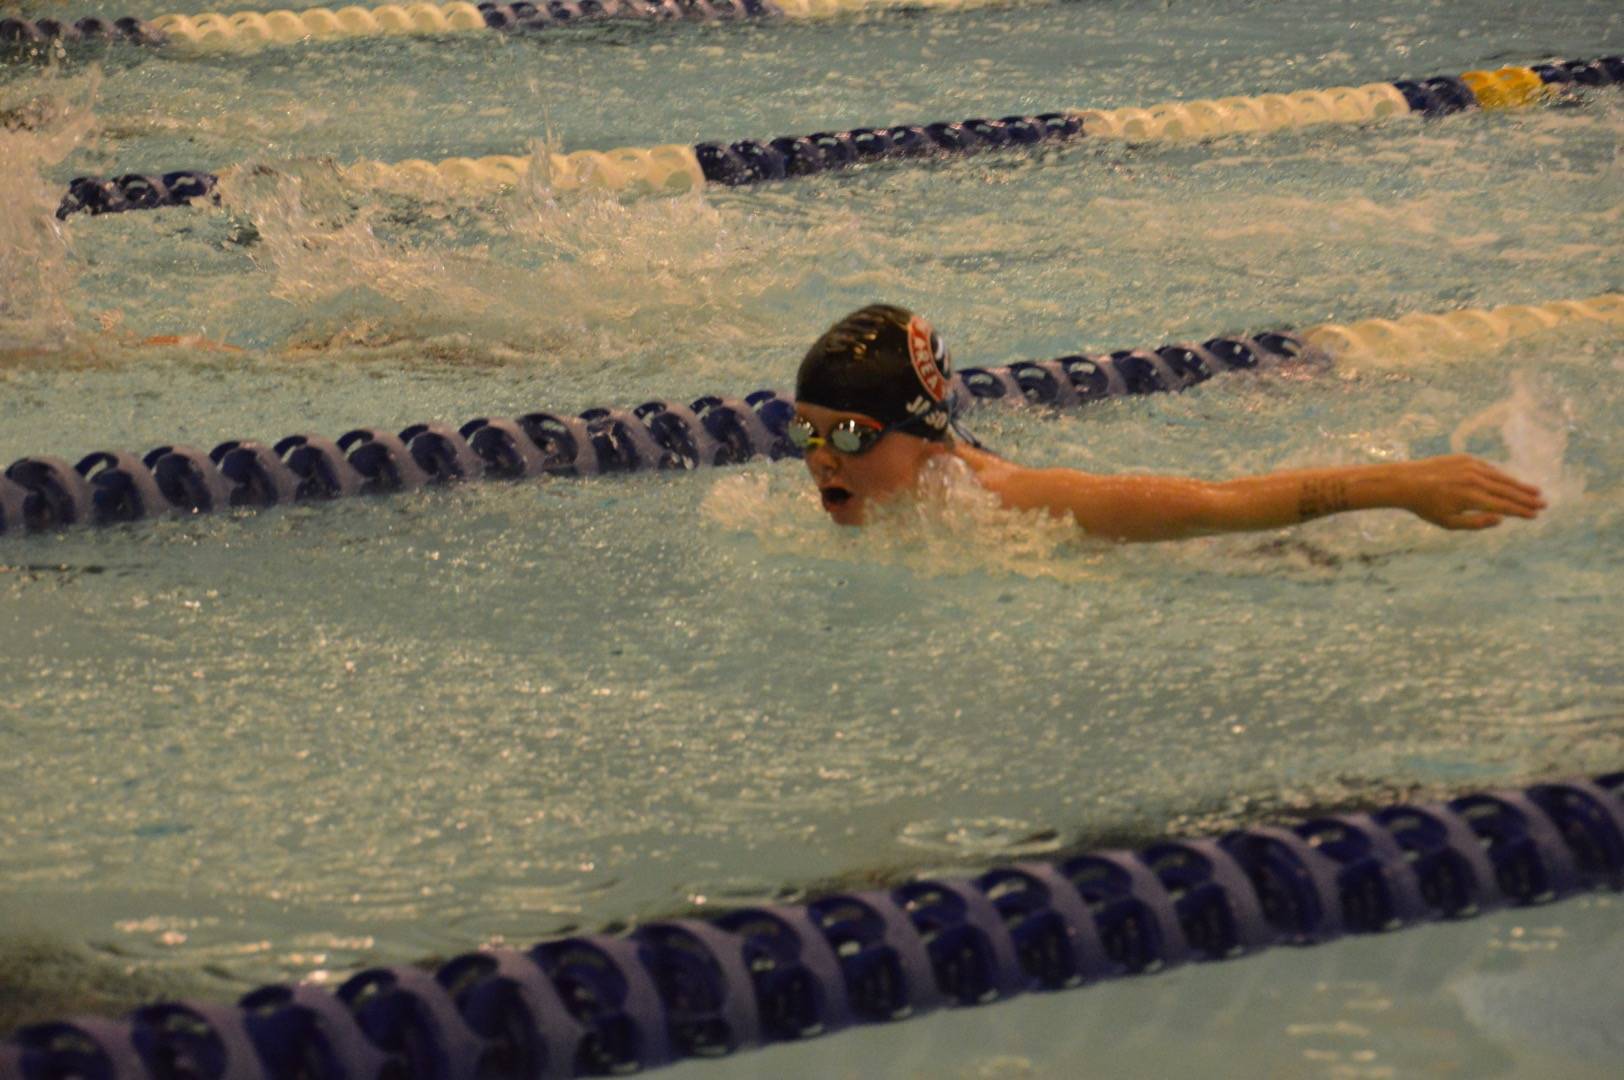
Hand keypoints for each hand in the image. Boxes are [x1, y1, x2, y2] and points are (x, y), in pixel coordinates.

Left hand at [1398, 455, 1546, 529]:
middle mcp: (1474, 480)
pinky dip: (1501, 476)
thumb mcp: (1449, 522)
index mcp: (1471, 498)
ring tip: (1535, 492)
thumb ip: (1476, 523)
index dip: (1521, 511)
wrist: (1406, 481)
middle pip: (1507, 491)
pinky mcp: (1466, 459)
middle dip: (1527, 498)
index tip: (1535, 515)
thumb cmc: (1426, 506)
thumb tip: (1501, 519)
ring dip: (1519, 485)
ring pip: (1501, 477)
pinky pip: (1489, 469)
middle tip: (1544, 504)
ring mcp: (1471, 467)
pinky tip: (1510, 482)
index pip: (1504, 506)